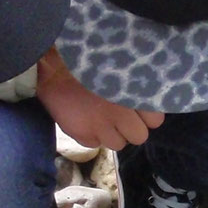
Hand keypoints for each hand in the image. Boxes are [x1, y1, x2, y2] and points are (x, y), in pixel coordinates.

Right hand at [39, 59, 162, 150]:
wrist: (51, 67)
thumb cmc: (90, 63)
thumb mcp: (120, 69)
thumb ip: (135, 88)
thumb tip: (147, 105)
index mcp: (133, 95)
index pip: (156, 120)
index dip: (147, 116)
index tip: (138, 109)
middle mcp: (120, 115)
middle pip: (139, 136)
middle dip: (132, 128)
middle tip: (120, 116)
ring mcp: (101, 128)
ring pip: (119, 144)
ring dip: (112, 134)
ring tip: (101, 118)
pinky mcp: (83, 136)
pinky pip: (96, 144)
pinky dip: (93, 136)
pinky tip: (86, 120)